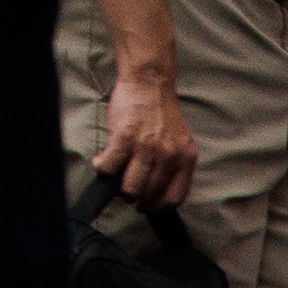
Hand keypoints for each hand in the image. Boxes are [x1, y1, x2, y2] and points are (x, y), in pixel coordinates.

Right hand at [95, 49, 198, 209]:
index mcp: (185, 158)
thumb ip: (171, 164)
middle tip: (126, 191)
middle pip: (149, 195)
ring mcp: (147, 148)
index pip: (174, 198)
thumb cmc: (160, 110)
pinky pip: (109, 167)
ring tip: (114, 176)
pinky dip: (102, 168)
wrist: (149, 81)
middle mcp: (169, 156)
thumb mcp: (178, 140)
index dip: (157, 207)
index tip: (147, 206)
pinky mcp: (125, 138)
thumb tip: (153, 190)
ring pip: (129, 187)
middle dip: (134, 197)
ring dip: (118, 187)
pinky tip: (101, 161)